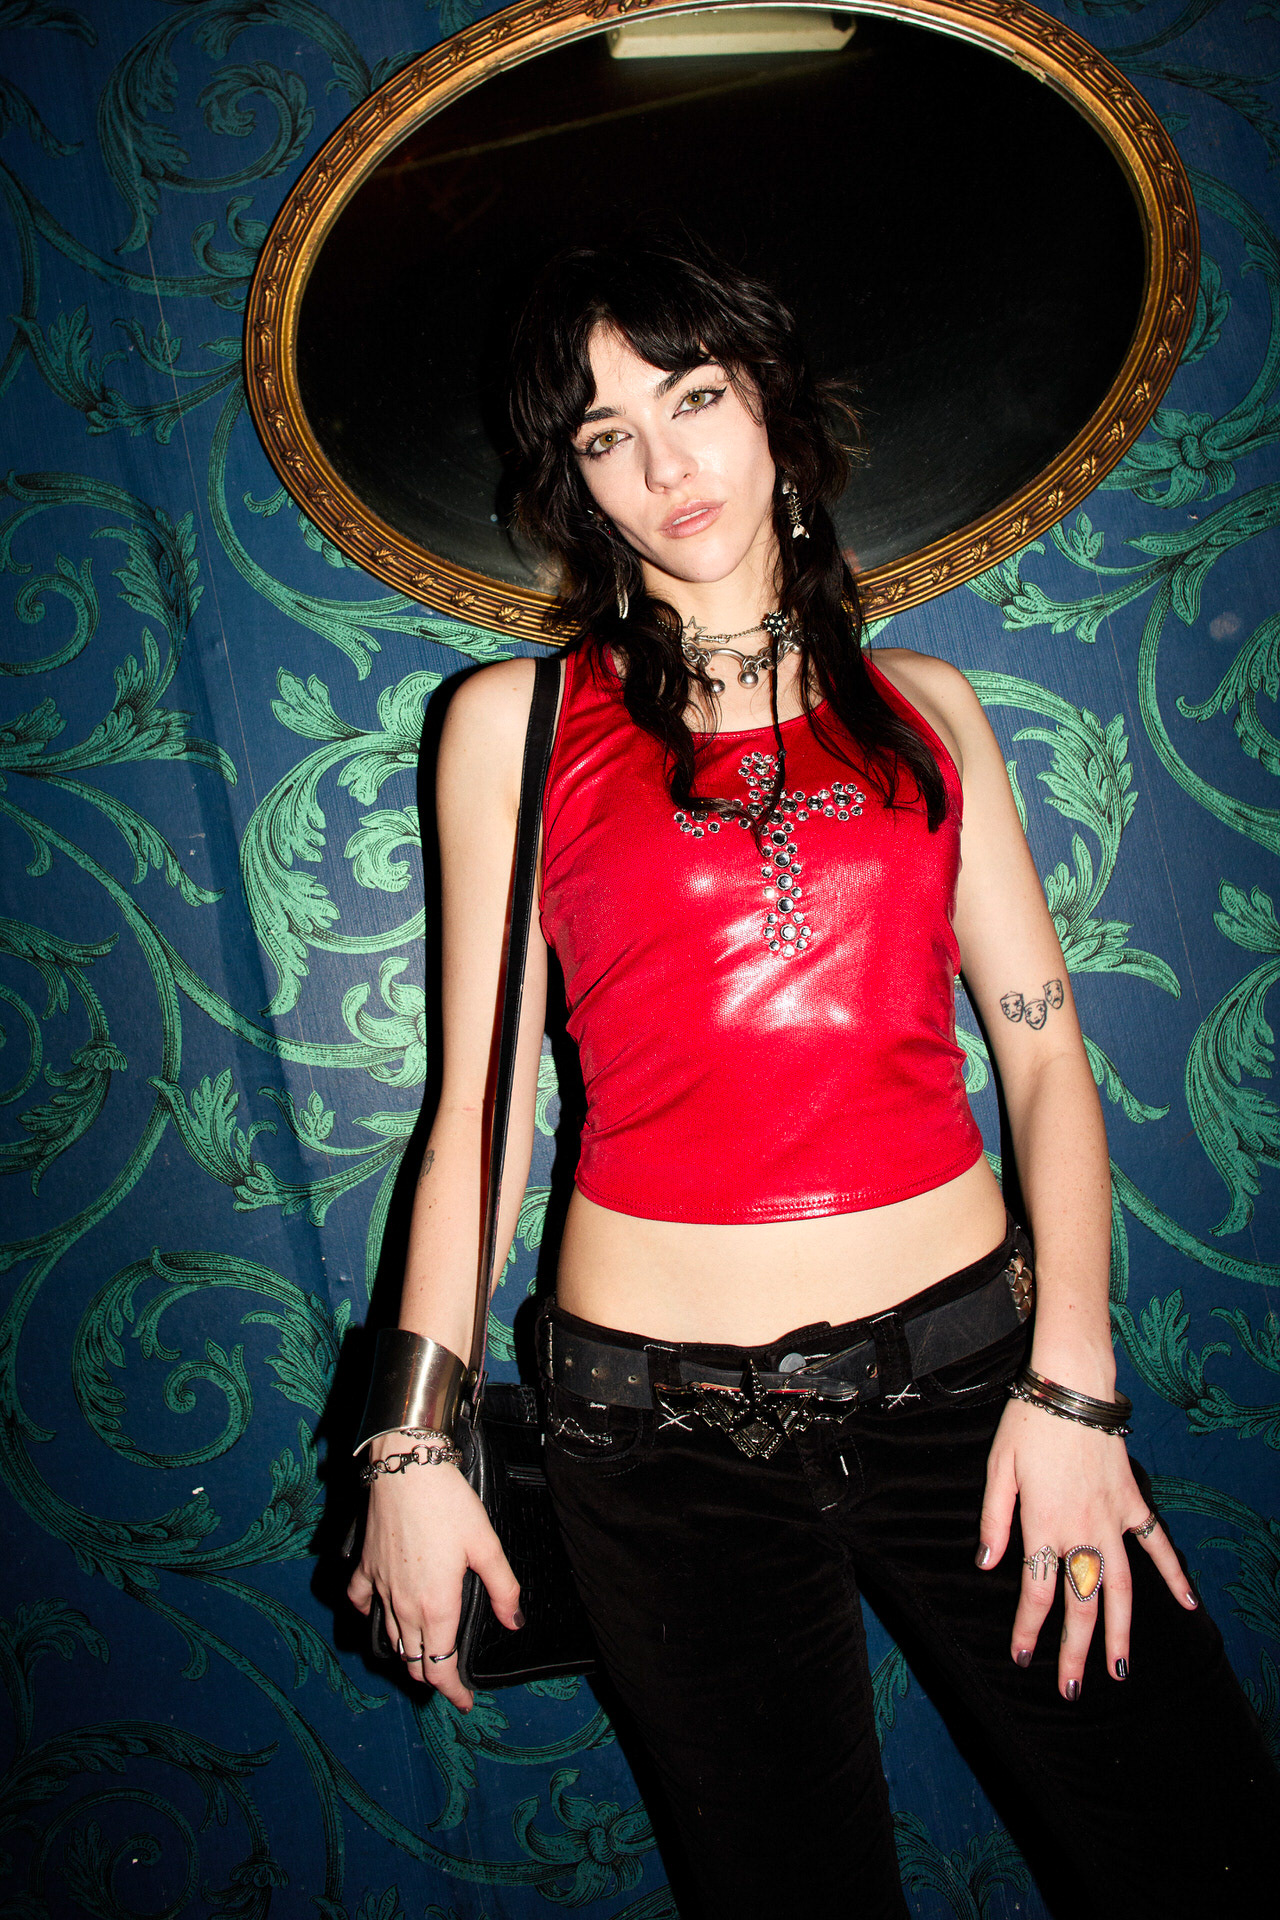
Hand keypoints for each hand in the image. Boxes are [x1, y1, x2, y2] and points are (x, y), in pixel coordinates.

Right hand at [347, 1459, 521, 1711]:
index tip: (465, 1702)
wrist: (406, 1469)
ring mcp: (381, 1589)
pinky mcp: (366, 1569)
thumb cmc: (449, 1505)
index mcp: (437, 1608)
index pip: (441, 1669)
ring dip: (408, 1653)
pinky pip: (362, 1604)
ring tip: (425, 1652)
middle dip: (433, 1676)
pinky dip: (372, 1616)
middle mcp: (404, 1607)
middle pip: (414, 1661)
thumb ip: (503, 1589)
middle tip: (451, 1677)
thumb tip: (514, 1623)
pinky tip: (382, 1614)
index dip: (454, 1692)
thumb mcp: (487, 1545)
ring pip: (390, 1639)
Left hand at [976, 1397, 1196, 1697]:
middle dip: (1074, 1650)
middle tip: (1069, 1689)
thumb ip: (994, 1518)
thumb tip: (987, 1564)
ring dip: (1121, 1631)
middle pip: (1080, 1603)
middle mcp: (1082, 1530)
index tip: (1022, 1657)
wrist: (1073, 1386)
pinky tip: (1186, 1606)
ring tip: (1120, 1670)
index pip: (1036, 1591)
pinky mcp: (1132, 1501)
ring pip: (1120, 1587)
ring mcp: (1112, 1518)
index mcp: (1044, 1524)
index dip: (1028, 1628)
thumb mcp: (999, 1467)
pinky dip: (1173, 1575)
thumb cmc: (1029, 1423)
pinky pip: (1157, 1544)